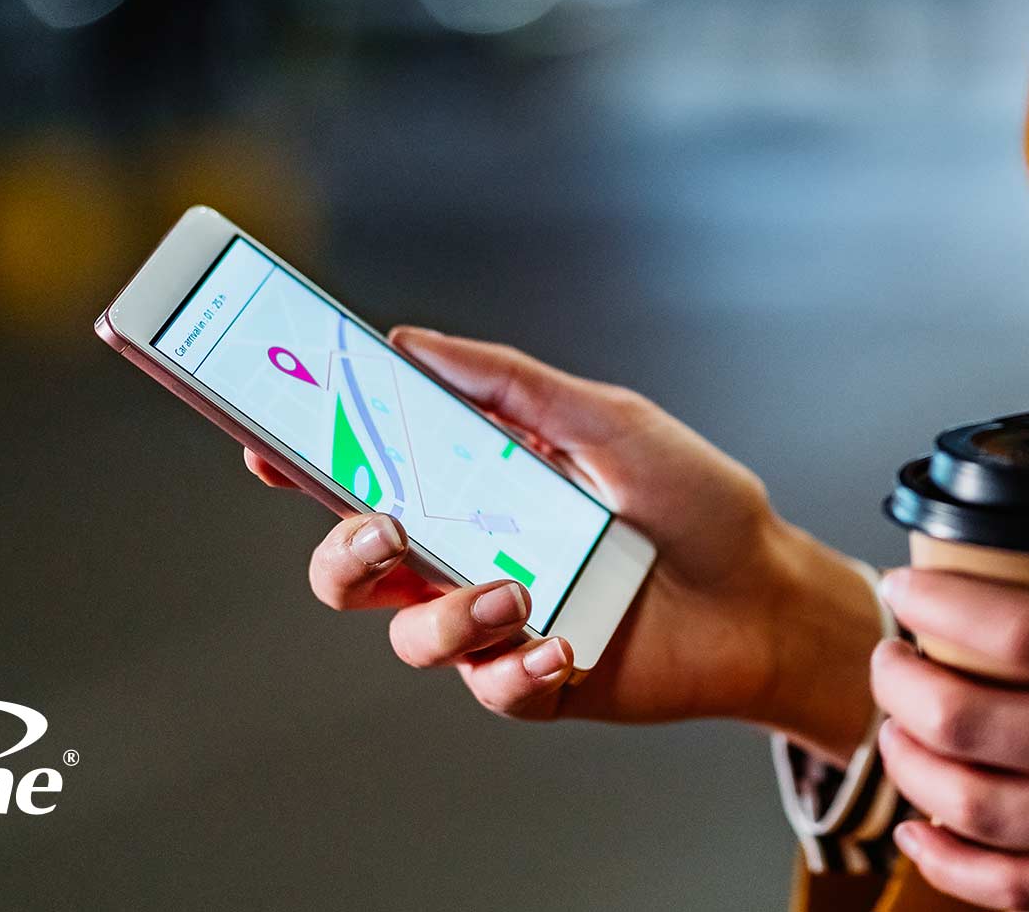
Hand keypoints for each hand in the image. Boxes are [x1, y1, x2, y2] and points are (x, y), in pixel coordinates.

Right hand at [245, 327, 880, 758]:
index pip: (363, 473)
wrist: (768, 593)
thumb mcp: (608, 421)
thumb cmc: (695, 501)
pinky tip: (564, 645)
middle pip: (350, 568)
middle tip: (381, 531)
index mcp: (473, 484)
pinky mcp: (536, 682)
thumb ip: (511, 386)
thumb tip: (408, 340)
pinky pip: (487, 687)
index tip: (260, 437)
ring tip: (515, 591)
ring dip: (445, 615)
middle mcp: (470, 554)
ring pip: (408, 635)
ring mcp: (498, 623)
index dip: (300, 460)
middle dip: (340, 554)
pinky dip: (517, 668)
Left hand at [870, 572, 1028, 911]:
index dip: (940, 605)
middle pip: (971, 720)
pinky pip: (1019, 893)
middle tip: (889, 657)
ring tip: (896, 734)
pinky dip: (953, 865)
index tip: (909, 586)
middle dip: (903, 684)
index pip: (1020, 631)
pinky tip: (926, 834)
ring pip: (975, 811)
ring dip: (913, 768)